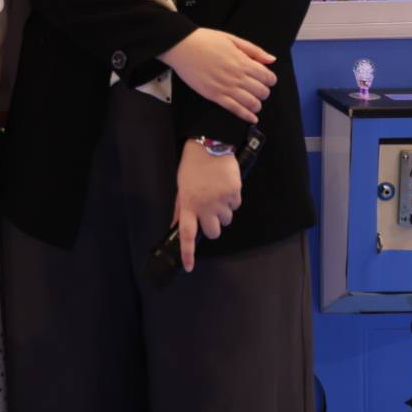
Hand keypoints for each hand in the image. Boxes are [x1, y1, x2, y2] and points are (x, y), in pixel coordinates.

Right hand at [160, 28, 275, 122]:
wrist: (182, 47)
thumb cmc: (205, 40)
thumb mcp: (232, 39)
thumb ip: (254, 50)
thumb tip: (272, 60)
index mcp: (243, 61)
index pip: (267, 77)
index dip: (270, 79)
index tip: (267, 79)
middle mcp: (237, 77)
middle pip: (262, 92)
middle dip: (264, 92)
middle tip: (259, 90)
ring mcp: (226, 88)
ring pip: (251, 103)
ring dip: (257, 105)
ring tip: (255, 102)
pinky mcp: (215, 96)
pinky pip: (235, 109)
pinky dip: (246, 116)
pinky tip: (252, 118)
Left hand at [172, 139, 242, 271]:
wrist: (210, 144)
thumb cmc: (192, 165)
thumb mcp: (181, 186)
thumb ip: (180, 208)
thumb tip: (176, 225)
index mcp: (188, 204)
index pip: (186, 234)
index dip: (188, 252)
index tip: (189, 266)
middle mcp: (205, 205)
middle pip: (214, 232)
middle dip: (214, 226)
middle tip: (211, 214)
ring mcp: (221, 200)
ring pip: (227, 220)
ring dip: (223, 211)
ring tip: (217, 193)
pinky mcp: (234, 193)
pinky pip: (236, 205)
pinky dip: (232, 200)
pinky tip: (225, 186)